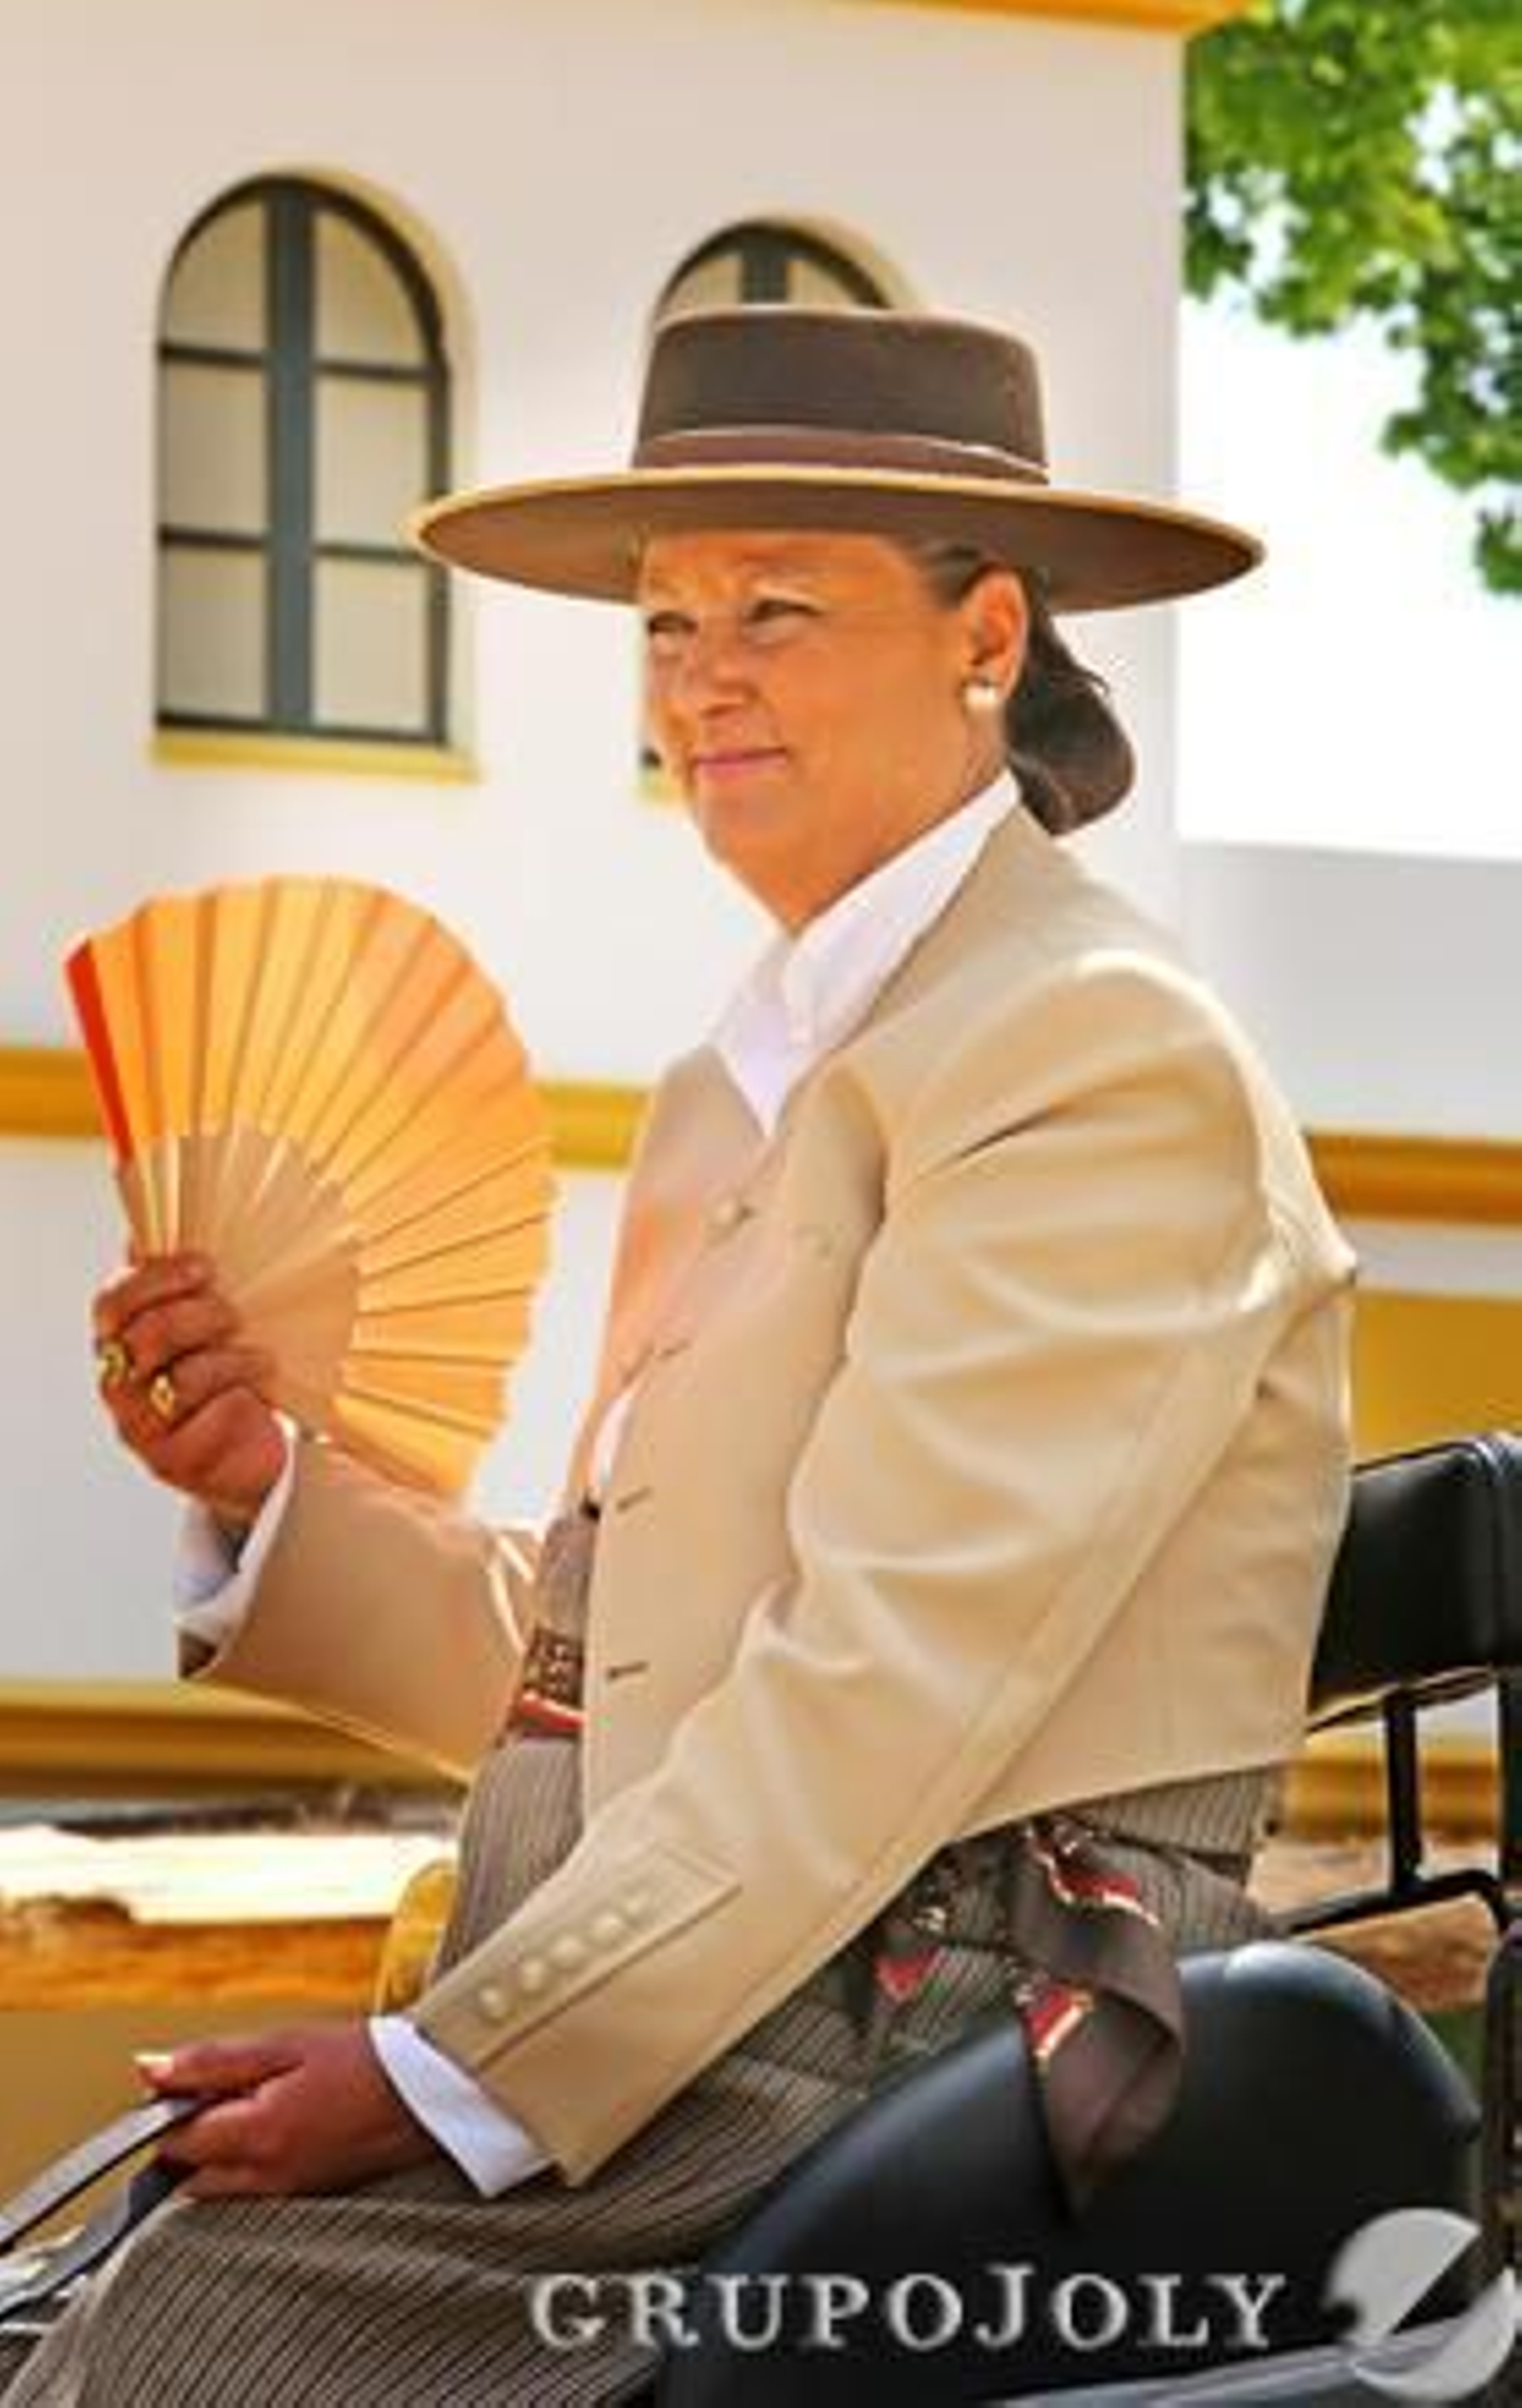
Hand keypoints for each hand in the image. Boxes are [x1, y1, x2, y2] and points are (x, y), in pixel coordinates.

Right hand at [92, 1253, 285, 1524]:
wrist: (250, 1451)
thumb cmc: (227, 1374)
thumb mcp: (206, 1323)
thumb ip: (180, 1284)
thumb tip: (152, 1236)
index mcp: (116, 1341)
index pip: (112, 1303)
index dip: (156, 1279)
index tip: (205, 1266)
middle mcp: (118, 1384)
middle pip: (146, 1337)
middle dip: (198, 1316)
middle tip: (234, 1315)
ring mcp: (140, 1425)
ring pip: (178, 1380)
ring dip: (228, 1359)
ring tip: (260, 1357)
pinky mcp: (171, 1460)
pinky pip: (204, 1422)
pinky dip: (236, 1397)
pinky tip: (257, 1392)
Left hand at [138, 2023, 439, 2197]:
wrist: (433, 2093)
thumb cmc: (366, 2061)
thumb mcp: (286, 2044)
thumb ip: (212, 2061)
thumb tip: (147, 2070)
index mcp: (258, 2135)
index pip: (173, 2144)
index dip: (167, 2111)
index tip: (186, 2083)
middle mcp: (266, 2180)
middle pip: (187, 2177)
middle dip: (188, 2140)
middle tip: (223, 2094)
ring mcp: (285, 2196)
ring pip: (216, 2190)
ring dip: (215, 2155)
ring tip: (254, 2107)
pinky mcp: (302, 2199)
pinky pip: (249, 2194)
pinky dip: (246, 2166)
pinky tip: (278, 2127)